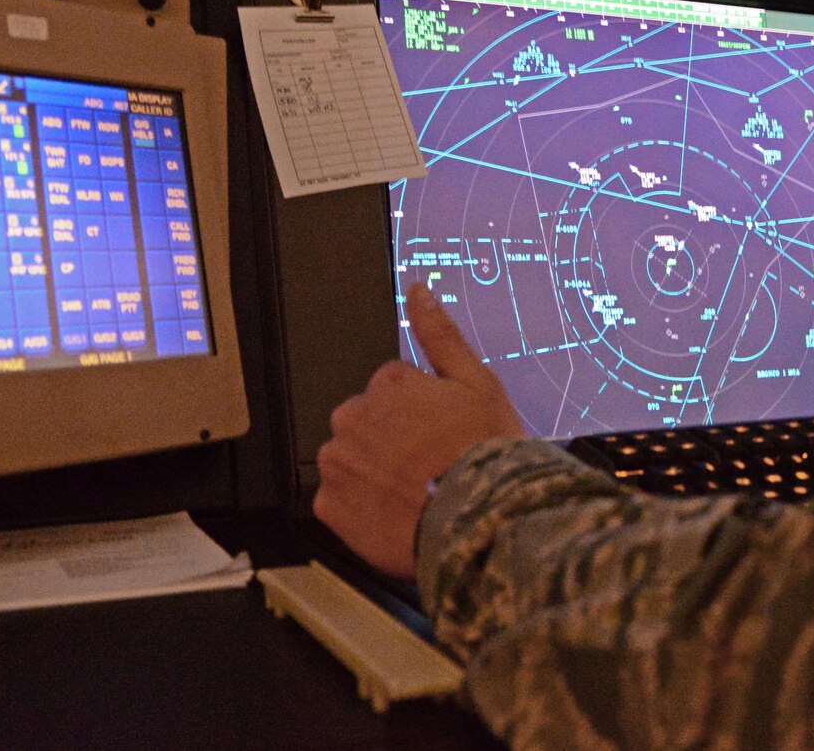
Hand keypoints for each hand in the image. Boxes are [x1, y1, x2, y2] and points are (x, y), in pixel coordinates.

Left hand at [313, 283, 527, 578]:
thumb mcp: (476, 381)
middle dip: (391, 437)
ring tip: (415, 490)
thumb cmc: (484, 451)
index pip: (395, 388)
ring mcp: (338, 462)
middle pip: (367, 420)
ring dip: (373, 469)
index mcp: (387, 383)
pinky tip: (394, 511)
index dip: (423, 411)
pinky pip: (339, 499)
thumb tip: (418, 291)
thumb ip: (440, 334)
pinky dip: (361, 505)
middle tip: (430, 462)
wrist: (479, 522)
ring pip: (351, 457)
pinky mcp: (330, 506)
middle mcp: (353, 417)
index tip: (441, 431)